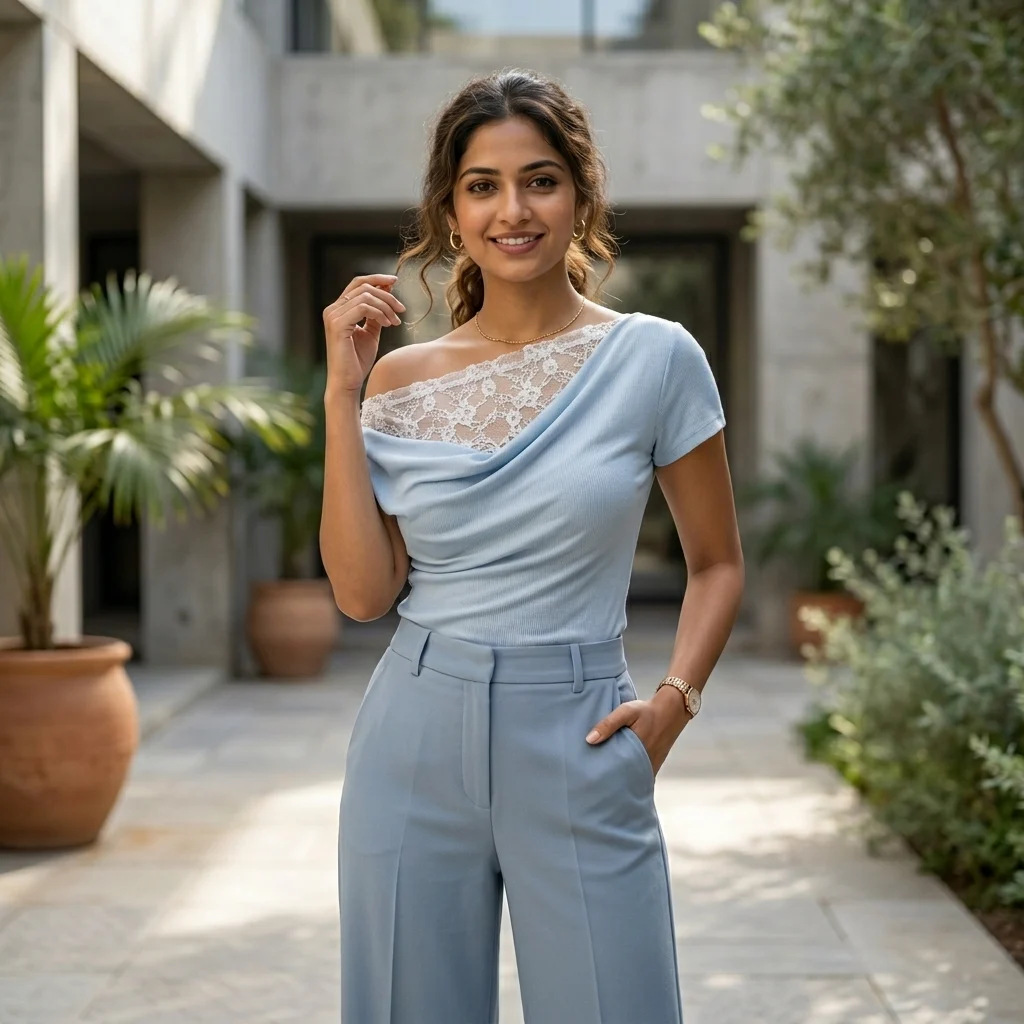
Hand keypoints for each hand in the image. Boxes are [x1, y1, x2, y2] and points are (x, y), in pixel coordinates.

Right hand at [323, 274, 405, 394]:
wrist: (348, 382)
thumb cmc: (358, 360)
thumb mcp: (371, 331)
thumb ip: (377, 312)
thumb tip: (387, 291)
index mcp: (339, 309)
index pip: (357, 283)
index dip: (377, 279)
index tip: (395, 281)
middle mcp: (332, 309)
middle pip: (363, 286)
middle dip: (387, 295)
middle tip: (401, 309)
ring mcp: (333, 316)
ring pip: (365, 296)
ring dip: (386, 307)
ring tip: (395, 322)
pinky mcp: (337, 325)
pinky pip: (363, 308)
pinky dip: (379, 313)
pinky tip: (387, 324)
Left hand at [585, 689, 691, 776]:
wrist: (671, 711)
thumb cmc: (647, 711)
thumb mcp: (626, 711)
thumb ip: (608, 724)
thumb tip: (589, 740)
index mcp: (635, 752)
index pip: (616, 773)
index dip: (603, 778)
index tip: (590, 780)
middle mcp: (644, 764)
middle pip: (624, 779)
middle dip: (610, 782)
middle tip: (594, 783)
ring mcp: (651, 766)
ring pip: (633, 779)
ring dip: (621, 779)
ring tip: (604, 781)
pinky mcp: (654, 765)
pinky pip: (641, 775)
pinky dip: (631, 776)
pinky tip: (620, 773)